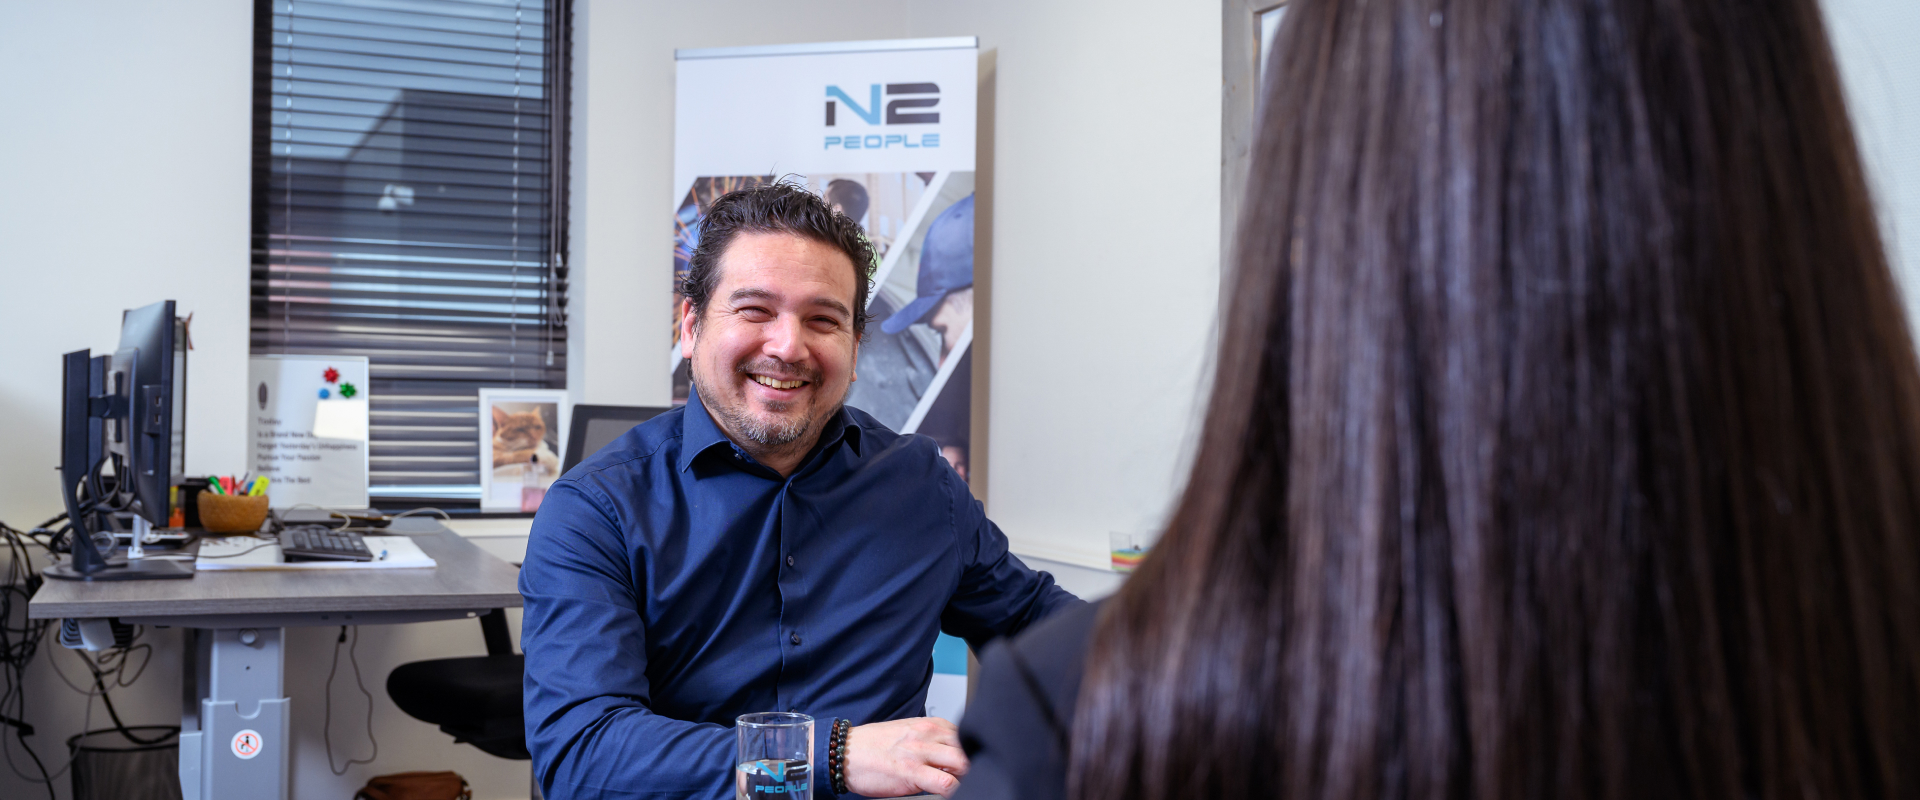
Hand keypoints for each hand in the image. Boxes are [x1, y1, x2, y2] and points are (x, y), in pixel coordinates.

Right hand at [844, 717, 968, 797]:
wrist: (844, 752)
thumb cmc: (874, 746)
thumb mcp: (908, 734)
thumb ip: (932, 742)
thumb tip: (952, 758)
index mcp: (930, 725)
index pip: (966, 735)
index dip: (973, 751)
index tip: (973, 763)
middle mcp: (928, 734)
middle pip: (969, 748)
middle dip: (975, 763)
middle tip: (973, 776)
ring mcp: (920, 753)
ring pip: (963, 763)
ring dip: (968, 776)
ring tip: (964, 785)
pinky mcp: (911, 772)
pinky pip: (945, 782)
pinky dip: (954, 789)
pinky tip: (951, 793)